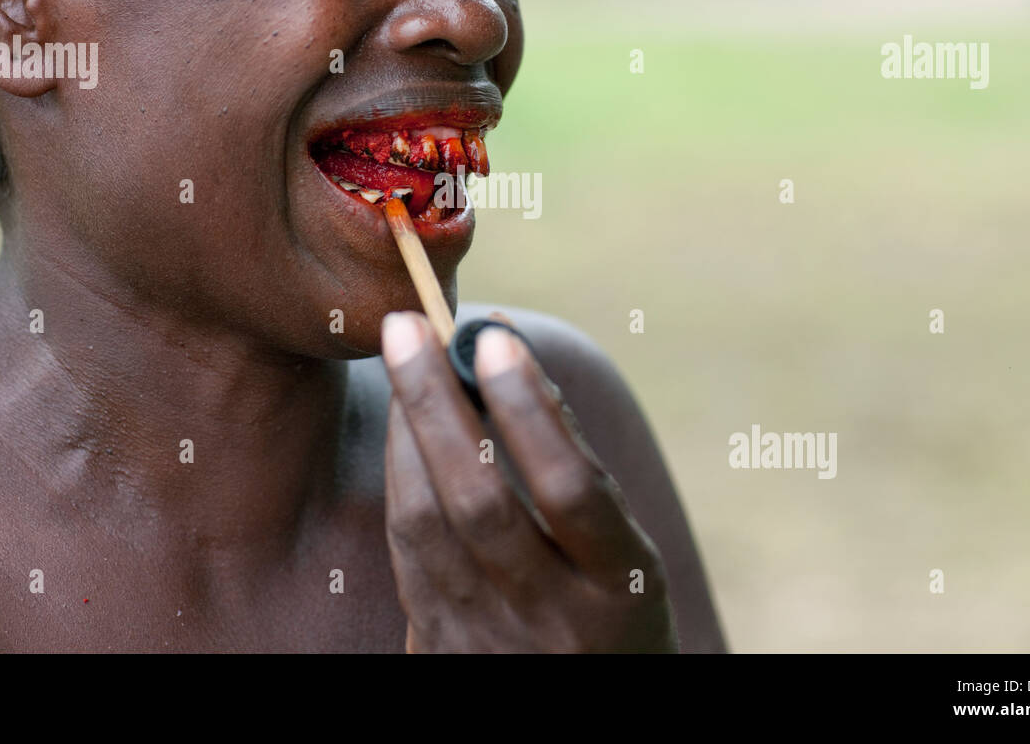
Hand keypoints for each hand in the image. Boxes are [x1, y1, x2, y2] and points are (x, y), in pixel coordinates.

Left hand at [380, 311, 677, 652]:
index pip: (570, 489)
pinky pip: (406, 552)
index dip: (529, 408)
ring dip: (406, 430)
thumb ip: (578, 469)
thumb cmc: (612, 612)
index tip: (494, 336)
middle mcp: (553, 620)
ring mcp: (490, 641)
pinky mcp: (440, 650)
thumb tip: (509, 357)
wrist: (583, 711)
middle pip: (478, 502)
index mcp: (620, 589)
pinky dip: (401, 475)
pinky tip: (403, 425)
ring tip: (401, 359)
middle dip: (436, 402)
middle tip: (406, 325)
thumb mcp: (628, 554)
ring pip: (425, 525)